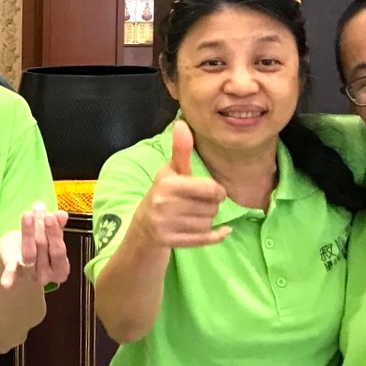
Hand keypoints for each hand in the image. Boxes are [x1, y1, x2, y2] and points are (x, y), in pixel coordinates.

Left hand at [0, 203, 70, 288]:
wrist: (21, 252)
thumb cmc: (41, 243)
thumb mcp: (49, 233)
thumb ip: (57, 225)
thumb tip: (62, 214)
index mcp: (60, 269)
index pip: (58, 251)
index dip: (55, 234)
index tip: (50, 216)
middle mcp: (46, 275)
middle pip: (43, 249)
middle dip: (40, 228)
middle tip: (38, 209)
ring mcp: (29, 274)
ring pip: (29, 253)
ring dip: (27, 233)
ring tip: (27, 215)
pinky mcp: (14, 270)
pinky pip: (11, 273)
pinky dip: (9, 277)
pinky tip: (7, 283)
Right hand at [134, 122, 231, 248]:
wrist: (143, 225)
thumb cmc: (164, 193)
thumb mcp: (171, 171)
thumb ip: (181, 150)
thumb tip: (182, 123)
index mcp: (167, 183)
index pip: (211, 189)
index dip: (217, 191)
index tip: (212, 192)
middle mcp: (163, 204)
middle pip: (211, 207)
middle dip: (210, 206)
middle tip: (197, 205)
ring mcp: (166, 224)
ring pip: (208, 223)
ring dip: (207, 220)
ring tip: (193, 216)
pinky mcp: (170, 241)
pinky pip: (205, 239)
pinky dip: (217, 236)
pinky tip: (222, 232)